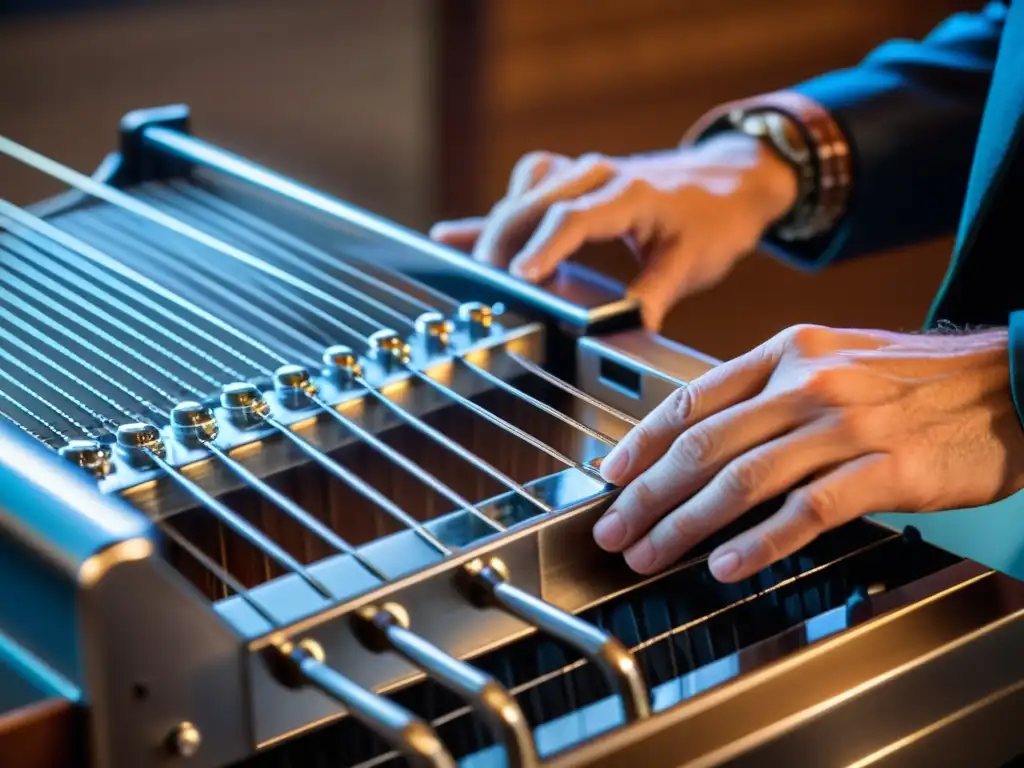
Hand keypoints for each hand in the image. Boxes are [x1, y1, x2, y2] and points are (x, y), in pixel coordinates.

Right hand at [429, 133, 797, 328]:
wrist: (729, 178)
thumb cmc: (712, 219)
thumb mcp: (693, 262)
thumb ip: (657, 293)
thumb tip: (629, 329)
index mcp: (629, 193)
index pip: (574, 217)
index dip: (543, 248)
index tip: (518, 278)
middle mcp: (598, 175)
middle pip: (535, 201)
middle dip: (503, 242)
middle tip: (481, 286)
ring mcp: (581, 172)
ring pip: (525, 190)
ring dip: (498, 227)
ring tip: (478, 271)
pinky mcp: (571, 179)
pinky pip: (524, 189)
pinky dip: (493, 214)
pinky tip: (453, 237)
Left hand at [593, 324, 1023, 581]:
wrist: (1008, 381)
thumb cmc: (916, 378)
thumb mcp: (834, 359)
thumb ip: (769, 390)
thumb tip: (704, 434)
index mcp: (788, 353)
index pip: (693, 399)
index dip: (642, 441)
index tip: (611, 475)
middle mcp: (807, 384)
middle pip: (704, 445)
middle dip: (647, 494)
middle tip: (613, 529)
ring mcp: (845, 426)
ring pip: (742, 480)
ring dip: (685, 524)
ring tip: (651, 555)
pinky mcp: (884, 469)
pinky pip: (807, 511)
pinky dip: (760, 543)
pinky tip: (727, 566)